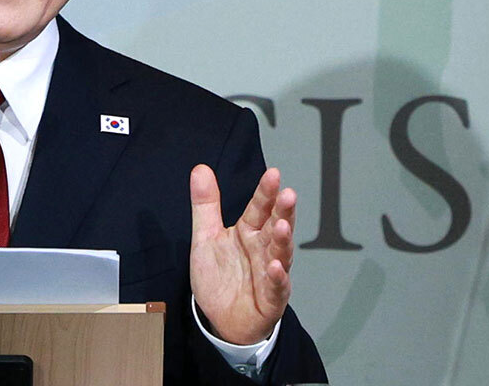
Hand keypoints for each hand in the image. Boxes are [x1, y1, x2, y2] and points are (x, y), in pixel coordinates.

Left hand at [189, 164, 294, 344]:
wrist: (221, 318)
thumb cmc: (220, 277)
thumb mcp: (206, 236)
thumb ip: (206, 204)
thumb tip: (200, 169)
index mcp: (249, 232)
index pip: (260, 208)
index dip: (266, 192)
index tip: (273, 174)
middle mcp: (263, 249)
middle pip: (276, 226)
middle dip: (283, 211)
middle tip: (288, 194)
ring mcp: (270, 273)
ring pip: (280, 253)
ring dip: (282, 240)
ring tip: (281, 225)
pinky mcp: (271, 298)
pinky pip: (276, 287)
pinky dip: (277, 277)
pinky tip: (275, 267)